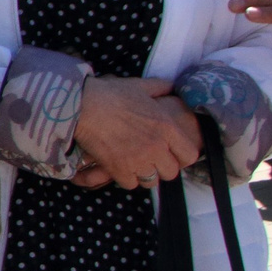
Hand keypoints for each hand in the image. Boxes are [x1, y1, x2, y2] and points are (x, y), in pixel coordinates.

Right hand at [70, 77, 199, 188]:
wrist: (81, 106)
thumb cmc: (110, 94)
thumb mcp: (139, 86)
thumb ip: (160, 87)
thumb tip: (172, 86)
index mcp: (167, 127)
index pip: (190, 155)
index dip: (181, 156)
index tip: (171, 153)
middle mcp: (157, 146)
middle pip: (171, 172)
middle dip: (161, 167)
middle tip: (149, 159)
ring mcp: (139, 160)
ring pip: (151, 181)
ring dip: (144, 174)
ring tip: (134, 165)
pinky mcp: (119, 169)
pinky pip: (130, 184)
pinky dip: (125, 178)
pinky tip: (119, 167)